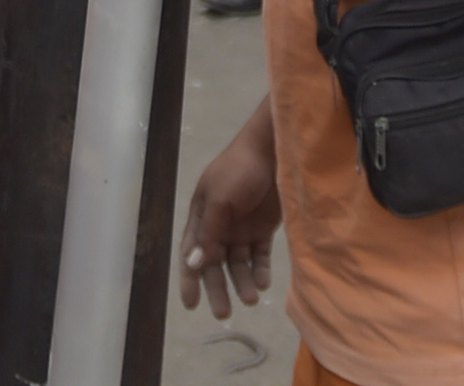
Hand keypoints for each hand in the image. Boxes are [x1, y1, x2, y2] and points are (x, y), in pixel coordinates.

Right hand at [178, 112, 280, 320]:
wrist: (274, 150)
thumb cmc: (240, 170)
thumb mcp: (219, 199)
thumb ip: (208, 233)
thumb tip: (192, 264)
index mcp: (201, 216)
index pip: (191, 253)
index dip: (189, 278)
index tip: (191, 305)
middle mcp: (219, 226)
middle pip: (214, 264)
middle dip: (218, 288)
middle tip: (223, 313)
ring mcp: (242, 228)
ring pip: (238, 263)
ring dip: (242, 282)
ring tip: (252, 299)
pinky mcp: (263, 228)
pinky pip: (259, 255)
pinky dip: (261, 270)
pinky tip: (264, 282)